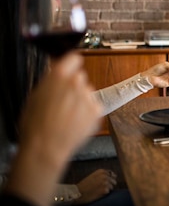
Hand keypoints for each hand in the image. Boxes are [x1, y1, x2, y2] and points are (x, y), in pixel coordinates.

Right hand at [7, 53, 102, 205]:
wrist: (46, 147)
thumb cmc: (36, 125)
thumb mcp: (35, 96)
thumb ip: (51, 81)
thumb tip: (57, 74)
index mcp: (59, 76)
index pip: (73, 58)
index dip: (71, 63)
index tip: (71, 66)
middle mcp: (77, 83)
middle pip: (80, 77)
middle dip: (74, 86)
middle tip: (63, 101)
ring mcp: (89, 97)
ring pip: (87, 93)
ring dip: (81, 100)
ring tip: (67, 116)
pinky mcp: (97, 110)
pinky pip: (93, 106)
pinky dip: (87, 113)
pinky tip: (75, 121)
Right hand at [74, 169, 116, 204]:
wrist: (78, 193)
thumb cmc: (84, 185)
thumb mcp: (93, 176)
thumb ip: (102, 175)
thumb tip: (114, 176)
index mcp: (101, 171)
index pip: (112, 174)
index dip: (109, 179)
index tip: (104, 183)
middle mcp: (105, 175)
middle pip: (113, 181)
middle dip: (109, 184)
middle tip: (100, 188)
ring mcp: (106, 183)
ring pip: (112, 187)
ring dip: (107, 189)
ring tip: (98, 190)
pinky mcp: (106, 190)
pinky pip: (108, 192)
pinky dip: (104, 194)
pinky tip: (97, 194)